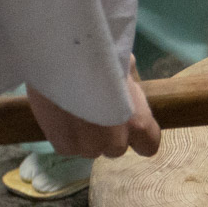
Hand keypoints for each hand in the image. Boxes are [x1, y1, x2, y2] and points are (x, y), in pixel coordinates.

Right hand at [28, 56, 160, 157]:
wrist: (62, 59)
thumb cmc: (101, 56)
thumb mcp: (126, 66)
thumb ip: (130, 86)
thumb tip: (129, 83)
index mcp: (139, 124)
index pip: (148, 146)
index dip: (138, 137)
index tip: (127, 124)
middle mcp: (115, 141)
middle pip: (115, 148)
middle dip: (107, 135)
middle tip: (95, 111)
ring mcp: (87, 146)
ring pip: (89, 149)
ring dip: (84, 137)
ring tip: (74, 111)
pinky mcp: (61, 144)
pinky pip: (67, 147)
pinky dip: (63, 135)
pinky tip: (60, 115)